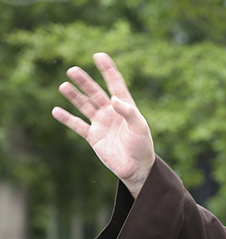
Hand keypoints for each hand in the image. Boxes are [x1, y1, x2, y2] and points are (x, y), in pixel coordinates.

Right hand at [52, 53, 154, 198]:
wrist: (136, 169)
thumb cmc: (142, 147)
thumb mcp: (139, 128)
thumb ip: (129, 113)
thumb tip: (114, 100)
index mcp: (126, 107)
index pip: (115, 84)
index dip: (108, 70)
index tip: (99, 55)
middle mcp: (111, 113)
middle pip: (95, 93)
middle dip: (85, 82)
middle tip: (73, 70)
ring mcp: (101, 124)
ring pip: (85, 106)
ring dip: (74, 96)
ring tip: (63, 86)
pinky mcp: (93, 137)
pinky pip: (77, 125)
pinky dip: (67, 118)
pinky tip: (56, 111)